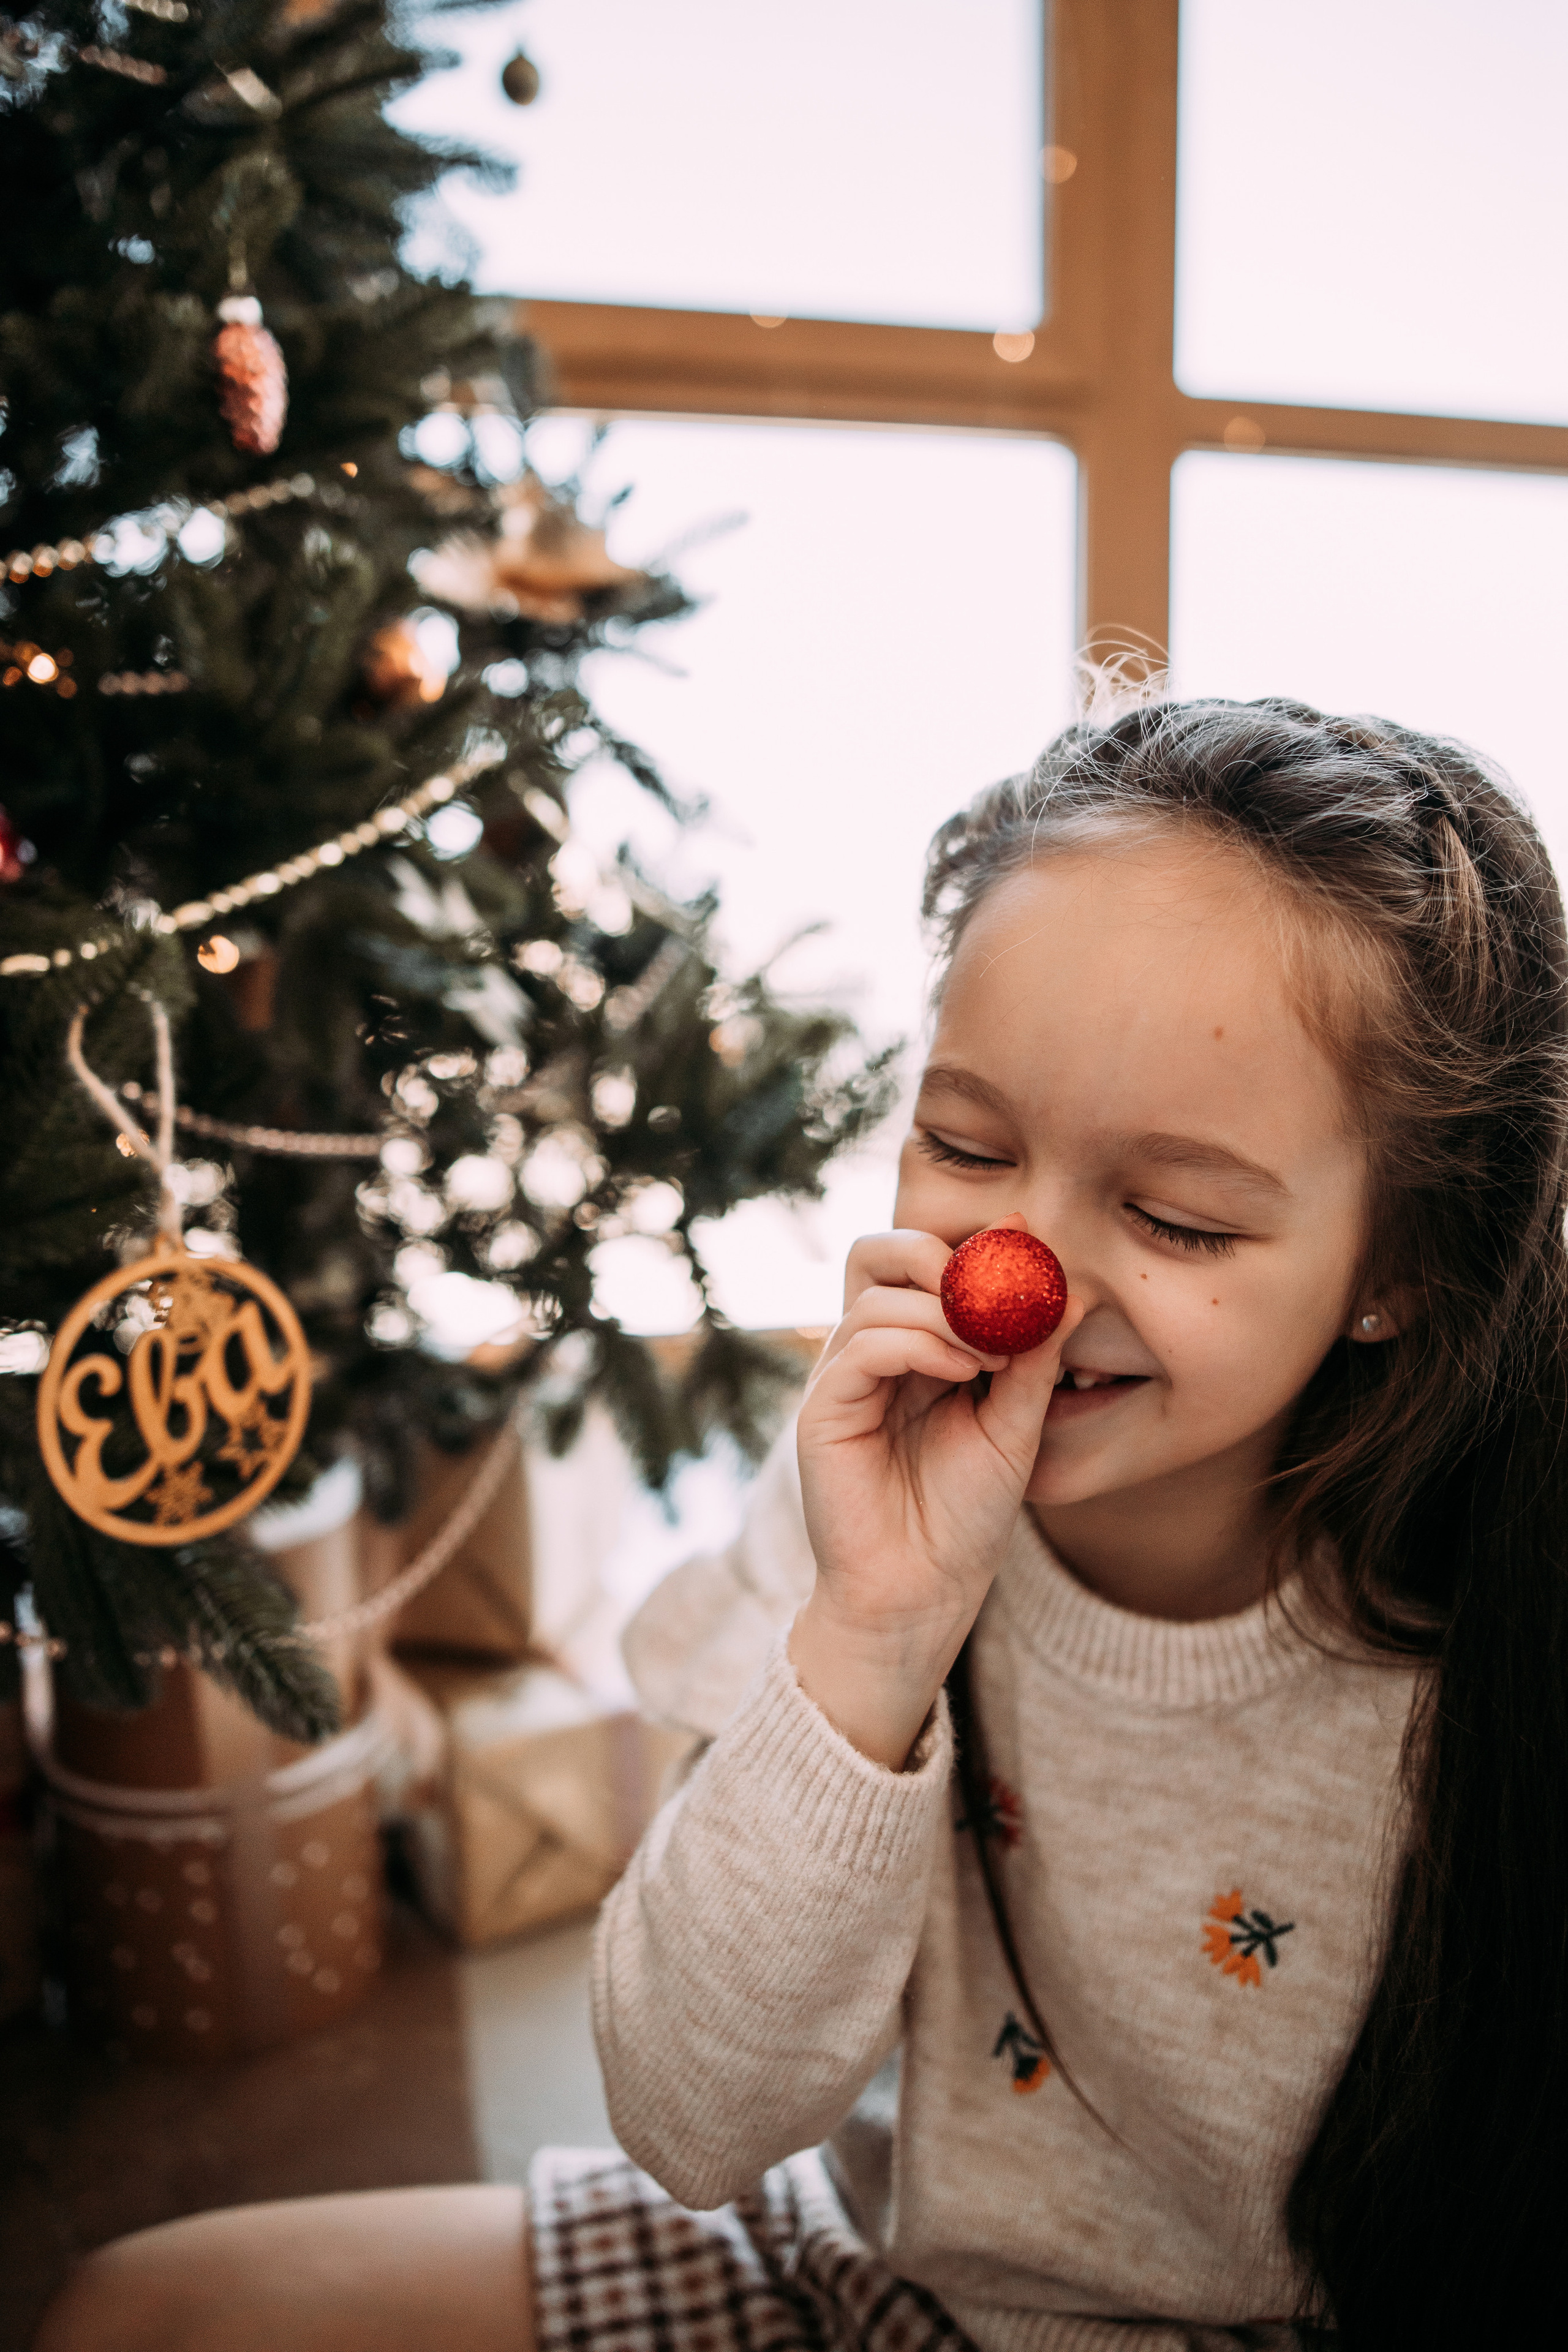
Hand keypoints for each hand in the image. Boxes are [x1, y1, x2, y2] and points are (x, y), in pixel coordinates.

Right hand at [790, 1218, 1082, 1767]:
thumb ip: (1035, 1354)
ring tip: (993, 1354)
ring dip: (944, 1310)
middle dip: (936, 1251)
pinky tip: (964, 1371)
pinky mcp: (823, 1411)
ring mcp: (843, 1379)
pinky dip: (918, 1342)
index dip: (970, 1243)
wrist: (925, 1593)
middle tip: (993, 1285)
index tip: (1026, 1241)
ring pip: (874, 1295)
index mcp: (913, 1348)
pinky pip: (862, 1344)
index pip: (922, 1260)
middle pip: (877, 1253)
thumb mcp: (1017, 1424)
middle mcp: (870, 1353)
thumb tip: (1071, 1285)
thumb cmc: (966, 1517)